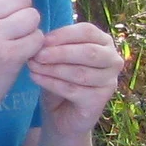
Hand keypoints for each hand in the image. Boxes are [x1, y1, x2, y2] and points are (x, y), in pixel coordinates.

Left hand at [27, 22, 122, 136]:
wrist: (61, 115)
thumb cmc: (60, 80)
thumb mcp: (56, 58)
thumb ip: (53, 47)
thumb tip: (39, 38)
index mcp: (104, 42)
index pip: (87, 31)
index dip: (64, 34)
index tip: (41, 39)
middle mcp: (112, 60)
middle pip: (88, 52)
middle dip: (60, 53)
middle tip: (37, 55)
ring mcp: (109, 81)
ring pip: (80, 72)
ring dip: (53, 69)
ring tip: (32, 66)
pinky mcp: (100, 100)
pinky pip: (73, 89)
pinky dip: (52, 83)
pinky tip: (36, 77)